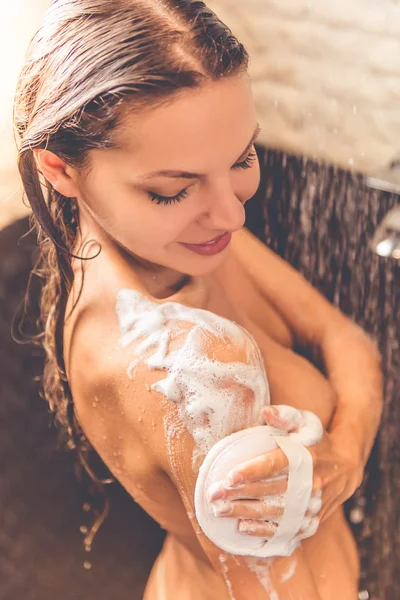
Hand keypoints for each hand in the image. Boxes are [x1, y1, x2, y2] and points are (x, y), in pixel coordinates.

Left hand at [207, 405, 363, 538]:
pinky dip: (265, 532)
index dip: (252, 471)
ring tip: (220, 511)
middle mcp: (310, 484)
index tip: (229, 477)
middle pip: (271, 492)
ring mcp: (312, 506)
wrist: (346, 467)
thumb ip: (285, 416)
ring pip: (276, 514)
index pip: (276, 465)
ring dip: (246, 513)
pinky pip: (288, 532)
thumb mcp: (306, 422)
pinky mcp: (312, 522)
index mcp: (305, 457)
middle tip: (213, 495)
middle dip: (239, 495)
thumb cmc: (317, 441)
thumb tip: (265, 411)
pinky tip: (244, 528)